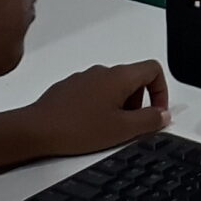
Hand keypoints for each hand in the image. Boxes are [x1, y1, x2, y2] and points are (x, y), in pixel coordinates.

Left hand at [25, 60, 170, 157]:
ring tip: (109, 129)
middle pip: (134, 79)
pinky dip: (101, 106)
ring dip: (120, 106)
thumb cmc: (76, 128)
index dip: (161, 92)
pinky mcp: (70, 88)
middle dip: (139, 102)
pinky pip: (95, 92)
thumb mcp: (122, 130)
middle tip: (131, 125)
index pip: (153, 70)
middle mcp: (102, 71)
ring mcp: (84, 78)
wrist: (36, 130)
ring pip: (114, 86)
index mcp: (119, 77)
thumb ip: (149, 121)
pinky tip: (90, 126)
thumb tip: (163, 115)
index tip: (155, 112)